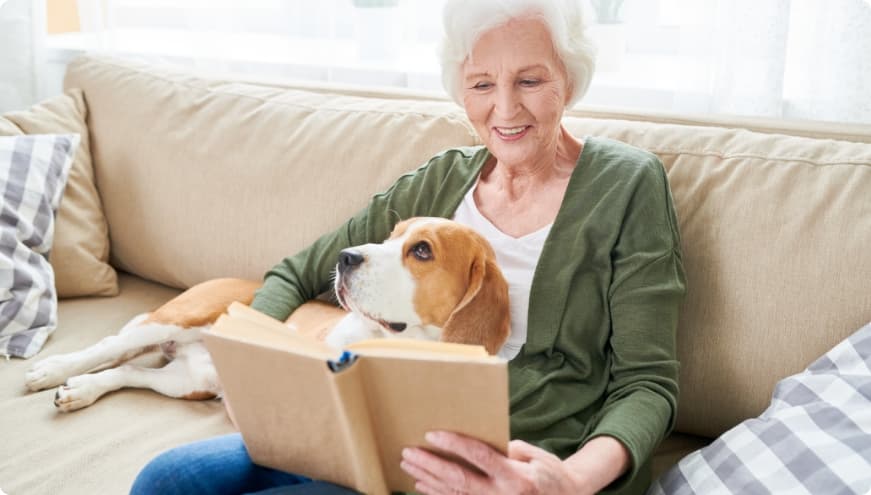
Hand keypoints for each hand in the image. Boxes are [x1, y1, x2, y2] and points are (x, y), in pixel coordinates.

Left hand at [400, 431, 590, 494]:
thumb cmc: (549, 472)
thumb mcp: (533, 455)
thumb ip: (505, 450)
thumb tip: (474, 444)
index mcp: (516, 476)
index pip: (479, 457)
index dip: (455, 445)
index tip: (432, 434)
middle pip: (458, 479)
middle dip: (430, 465)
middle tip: (409, 452)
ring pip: (453, 494)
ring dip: (427, 480)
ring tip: (409, 465)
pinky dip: (437, 494)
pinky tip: (422, 485)